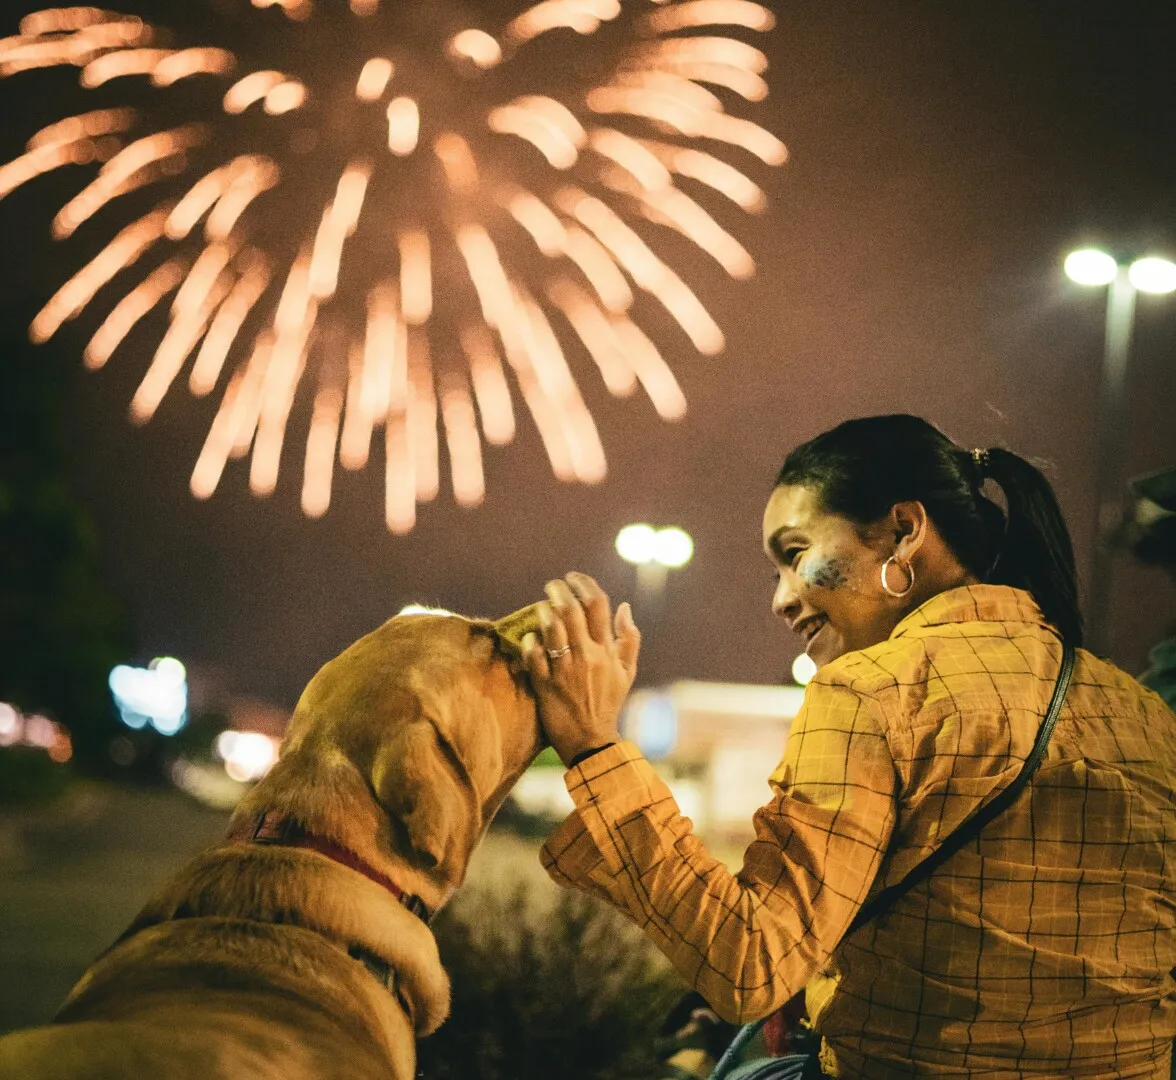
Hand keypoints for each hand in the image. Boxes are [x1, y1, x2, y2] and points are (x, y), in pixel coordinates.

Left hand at [522, 572, 640, 766]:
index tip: (573, 578)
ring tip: (541, 607)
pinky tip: (530, 637)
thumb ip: (629, 638)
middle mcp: (587, 656)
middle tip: (552, 585)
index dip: (584, 583)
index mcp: (607, 650)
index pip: (598, 604)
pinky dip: (530, 642)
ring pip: (551, 628)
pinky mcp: (545, 685)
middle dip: (558, 590)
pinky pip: (533, 655)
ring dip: (543, 610)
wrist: (591, 741)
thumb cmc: (609, 703)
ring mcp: (565, 671)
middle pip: (571, 609)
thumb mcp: (627, 671)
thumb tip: (625, 606)